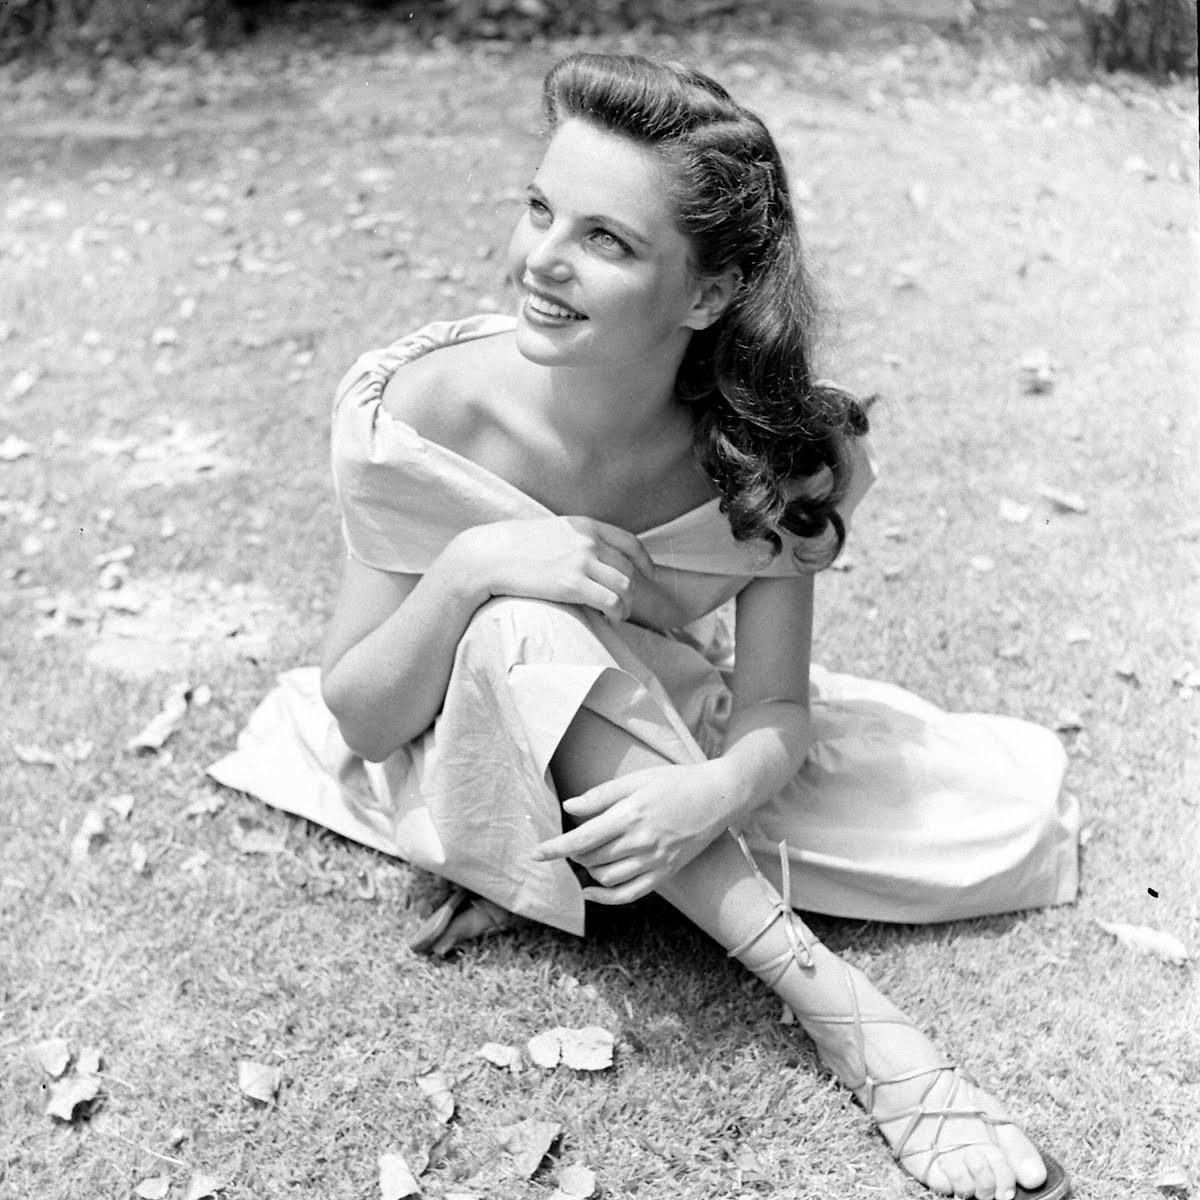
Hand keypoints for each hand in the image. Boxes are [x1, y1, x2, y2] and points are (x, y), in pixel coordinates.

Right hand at [453, 516, 653, 624]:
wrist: (488, 556)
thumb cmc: (513, 548)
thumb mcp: (551, 532)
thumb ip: (574, 540)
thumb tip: (589, 559)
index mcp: (584, 526)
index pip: (628, 542)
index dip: (644, 561)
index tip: (648, 575)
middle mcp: (588, 541)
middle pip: (628, 570)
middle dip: (631, 591)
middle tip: (622, 607)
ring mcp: (582, 561)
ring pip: (625, 587)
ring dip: (626, 606)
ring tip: (616, 617)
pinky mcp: (572, 583)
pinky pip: (612, 602)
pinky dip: (616, 614)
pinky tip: (608, 620)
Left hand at [531, 762, 732, 903]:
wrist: (717, 797)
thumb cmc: (674, 782)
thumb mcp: (636, 780)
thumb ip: (600, 796)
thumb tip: (568, 808)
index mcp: (631, 815)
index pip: (583, 838)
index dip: (556, 848)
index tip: (535, 855)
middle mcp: (641, 841)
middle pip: (592, 858)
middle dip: (574, 853)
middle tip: (574, 840)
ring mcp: (654, 861)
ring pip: (606, 878)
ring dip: (588, 869)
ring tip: (587, 855)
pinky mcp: (665, 873)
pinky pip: (628, 895)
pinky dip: (605, 898)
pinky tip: (590, 892)